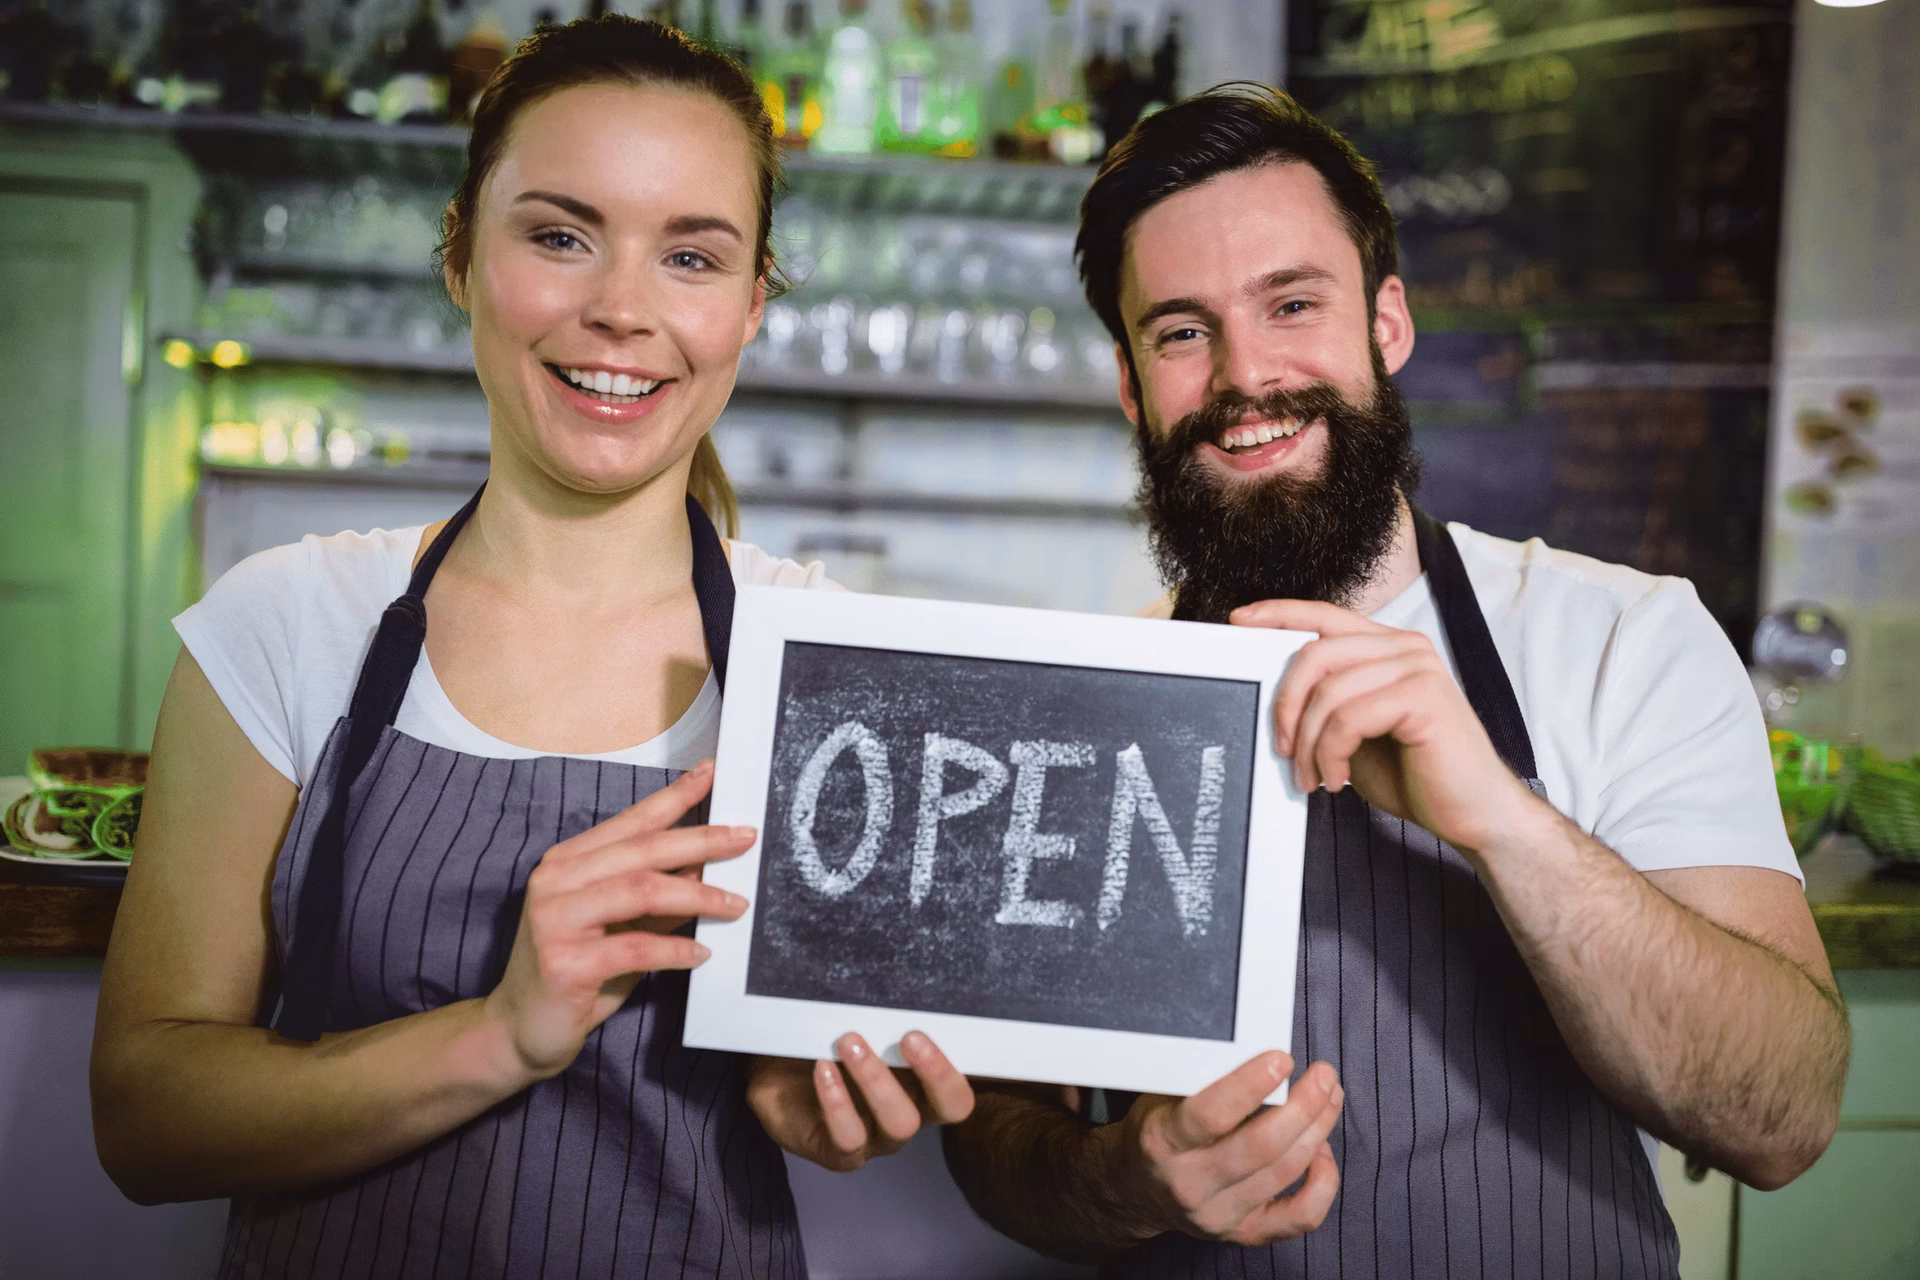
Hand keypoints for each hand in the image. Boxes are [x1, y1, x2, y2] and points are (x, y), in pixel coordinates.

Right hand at [481, 759, 751, 1081]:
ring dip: (697, 896)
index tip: (711, 773)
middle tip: (745, 838)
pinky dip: (675, 949)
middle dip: (700, 840)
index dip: (674, 796)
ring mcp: (555, 919)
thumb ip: (655, 898)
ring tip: (736, 904)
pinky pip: (635, 947)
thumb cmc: (575, 975)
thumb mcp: (621, 927)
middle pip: (641, 849)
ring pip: (641, 890)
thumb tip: (704, 868)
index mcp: (567, 862)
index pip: (630, 822)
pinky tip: (701, 954)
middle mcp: (556, 881)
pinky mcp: (564, 962)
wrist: (520, 1031)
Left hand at [748, 1031, 974, 1171]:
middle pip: (949, 1107)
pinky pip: (849, 1137)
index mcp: (922, 1084)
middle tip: (909, 1036)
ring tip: (849, 1043)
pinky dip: (838, 1101)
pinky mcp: (840, 1153)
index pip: (960, 1086)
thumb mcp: (853, 1021)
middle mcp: (909, 1113)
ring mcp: (878, 1139)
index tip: (937, 1028)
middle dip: (936, 1071)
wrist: (772, 1073)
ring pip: (900, 1123)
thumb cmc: (823, 1042)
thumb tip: (893, 970)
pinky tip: (822, 1068)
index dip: (959, 1066)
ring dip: (878, 1079)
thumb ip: (879, 1009)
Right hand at [1104, 1052, 1342, 1246]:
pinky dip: (1323, 1182)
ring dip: (1317, 1130)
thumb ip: (1202, 1077)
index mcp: (1163, 1142)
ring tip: (1329, 1098)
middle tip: (1324, 1075)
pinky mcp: (1243, 1233)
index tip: (1282, 1059)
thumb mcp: (1162, 1096)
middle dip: (1303, 1105)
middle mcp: (1189, 1184)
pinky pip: (1300, 1216)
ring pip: (1285, 1172)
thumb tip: (1256, 1046)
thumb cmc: (1159, 1129)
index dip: (1251, 1085)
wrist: (1137, 1187)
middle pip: (1261, 1146)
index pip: (1212, 1115)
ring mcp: (1218, 1214)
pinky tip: (1321, 1151)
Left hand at [1233, 599, 1535, 855]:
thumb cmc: (1417, 775)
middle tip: (1282, 749)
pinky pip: (1348, 717)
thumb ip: (1327, 705)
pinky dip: (1330, 754)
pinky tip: (1337, 779)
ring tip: (1312, 776)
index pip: (1326, 616)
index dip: (1279, 614)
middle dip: (1285, 705)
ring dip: (1307, 743)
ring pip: (1328, 691)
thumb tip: (1275, 697)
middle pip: (1315, 653)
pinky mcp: (1424, 697)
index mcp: (1390, 649)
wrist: (1475, 814)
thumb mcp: (1357, 733)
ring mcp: (1418, 668)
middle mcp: (1406, 648)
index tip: (1239, 621)